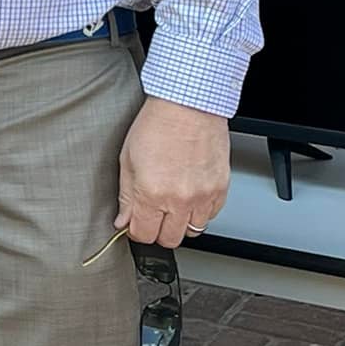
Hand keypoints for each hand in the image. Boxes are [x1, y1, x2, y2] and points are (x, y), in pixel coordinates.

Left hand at [116, 96, 228, 248]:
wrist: (188, 106)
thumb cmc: (157, 125)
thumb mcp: (128, 159)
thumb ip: (125, 195)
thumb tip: (123, 220)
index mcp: (151, 193)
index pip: (143, 234)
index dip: (136, 231)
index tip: (135, 224)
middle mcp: (179, 200)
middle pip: (169, 239)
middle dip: (157, 231)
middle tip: (152, 216)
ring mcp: (203, 197)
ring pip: (192, 231)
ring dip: (179, 223)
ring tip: (171, 205)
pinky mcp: (220, 190)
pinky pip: (211, 216)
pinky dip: (200, 212)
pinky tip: (190, 197)